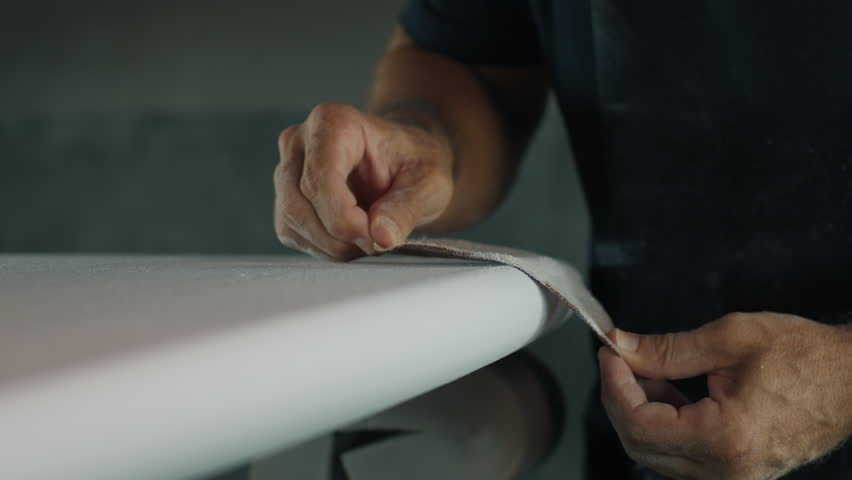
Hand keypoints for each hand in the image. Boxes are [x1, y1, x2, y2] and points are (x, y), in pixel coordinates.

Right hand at [274, 103, 453, 259]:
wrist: (405, 162)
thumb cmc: (416, 163)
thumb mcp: (431, 184)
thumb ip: (407, 209)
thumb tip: (381, 237)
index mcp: (333, 122)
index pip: (319, 180)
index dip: (346, 219)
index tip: (378, 237)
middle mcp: (300, 141)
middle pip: (301, 206)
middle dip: (342, 237)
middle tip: (380, 240)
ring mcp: (286, 170)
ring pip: (293, 223)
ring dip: (334, 245)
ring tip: (370, 236)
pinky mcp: (285, 198)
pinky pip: (293, 234)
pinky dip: (325, 247)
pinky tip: (353, 237)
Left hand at [599, 312, 851, 479]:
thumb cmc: (805, 357)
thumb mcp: (729, 338)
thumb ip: (666, 348)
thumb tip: (622, 347)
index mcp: (726, 439)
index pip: (638, 425)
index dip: (614, 385)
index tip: (610, 353)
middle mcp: (727, 472)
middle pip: (640, 445)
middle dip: (621, 397)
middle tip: (623, 358)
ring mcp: (732, 478)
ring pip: (655, 454)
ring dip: (642, 410)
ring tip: (654, 371)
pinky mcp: (735, 473)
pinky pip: (679, 456)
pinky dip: (664, 423)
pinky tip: (673, 391)